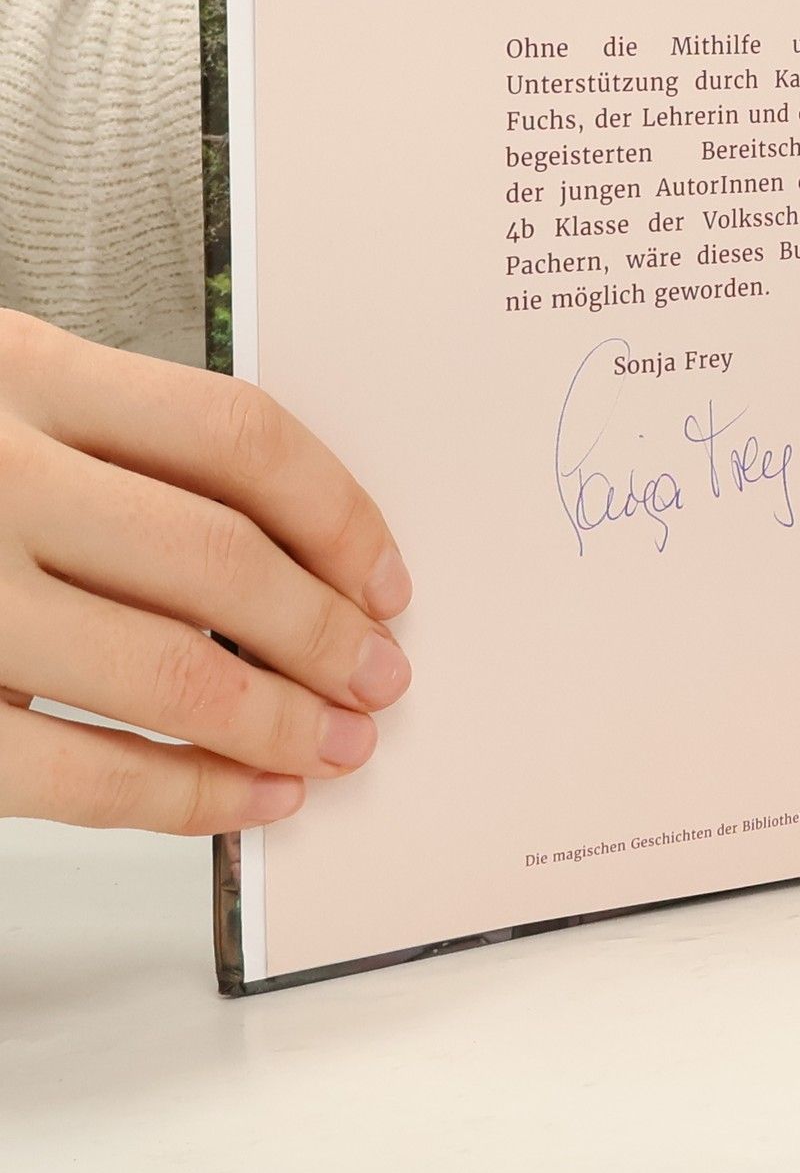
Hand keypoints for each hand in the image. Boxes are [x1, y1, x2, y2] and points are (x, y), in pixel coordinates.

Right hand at [0, 312, 410, 833]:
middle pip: (220, 560)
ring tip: (336, 748)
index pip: (238, 438)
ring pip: (167, 668)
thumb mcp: (5, 398)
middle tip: (381, 679)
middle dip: (326, 635)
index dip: (339, 516)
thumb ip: (121, 450)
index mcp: (25, 371)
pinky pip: (75, 772)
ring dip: (277, 723)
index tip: (387, 579)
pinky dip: (182, 797)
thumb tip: (303, 562)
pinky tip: (246, 801)